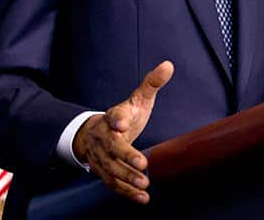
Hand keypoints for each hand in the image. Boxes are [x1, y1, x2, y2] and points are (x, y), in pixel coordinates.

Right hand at [73, 61, 174, 204]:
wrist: (94, 134)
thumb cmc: (123, 115)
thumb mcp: (137, 99)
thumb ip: (152, 84)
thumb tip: (169, 65)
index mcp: (112, 117)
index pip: (114, 116)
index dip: (117, 120)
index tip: (122, 124)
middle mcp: (104, 138)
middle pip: (112, 148)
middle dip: (126, 156)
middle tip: (143, 164)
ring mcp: (101, 157)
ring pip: (111, 169)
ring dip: (127, 177)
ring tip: (145, 183)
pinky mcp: (105, 173)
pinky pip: (113, 184)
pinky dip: (127, 192)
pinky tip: (143, 198)